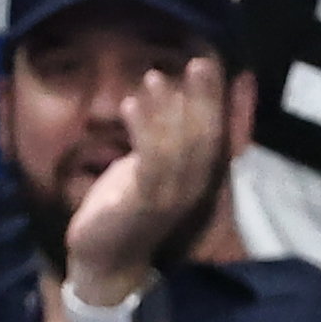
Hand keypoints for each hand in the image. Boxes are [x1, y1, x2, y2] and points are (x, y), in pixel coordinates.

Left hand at [60, 51, 230, 298]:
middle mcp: (190, 187)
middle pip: (203, 136)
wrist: (106, 259)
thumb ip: (163, 138)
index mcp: (196, 177)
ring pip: (177, 147)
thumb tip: (172, 96)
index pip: (213, 132)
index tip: (208, 63)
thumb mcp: (148, 168)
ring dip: (166, 110)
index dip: (213, 98)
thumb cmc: (126, 208)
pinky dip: (143, 131)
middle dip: (201, 98)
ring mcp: (168, 197)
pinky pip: (148, 163)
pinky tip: (132, 106)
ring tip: (156, 76)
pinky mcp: (141, 204)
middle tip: (196, 62)